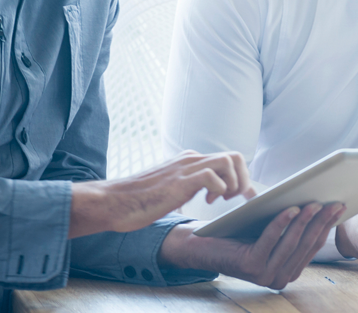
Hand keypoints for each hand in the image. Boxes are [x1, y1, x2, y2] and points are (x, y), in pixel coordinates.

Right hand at [69, 150, 254, 237]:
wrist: (114, 201)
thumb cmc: (140, 200)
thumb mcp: (173, 189)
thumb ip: (191, 186)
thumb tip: (209, 193)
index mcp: (190, 160)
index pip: (228, 159)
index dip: (242, 177)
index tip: (243, 197)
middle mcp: (191, 159)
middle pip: (235, 156)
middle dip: (243, 179)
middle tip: (235, 199)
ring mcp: (185, 168)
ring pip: (229, 161)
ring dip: (234, 183)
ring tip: (223, 199)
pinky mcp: (179, 181)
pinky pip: (213, 176)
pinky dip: (218, 189)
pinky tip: (206, 201)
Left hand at [159, 202, 344, 289]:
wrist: (204, 244)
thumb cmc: (241, 233)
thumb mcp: (272, 231)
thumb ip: (292, 226)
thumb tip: (320, 205)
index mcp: (289, 270)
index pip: (314, 246)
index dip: (327, 225)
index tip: (339, 206)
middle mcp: (280, 277)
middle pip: (305, 244)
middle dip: (321, 221)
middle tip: (333, 202)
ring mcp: (266, 274)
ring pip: (291, 242)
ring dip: (305, 221)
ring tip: (313, 202)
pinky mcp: (251, 266)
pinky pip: (271, 240)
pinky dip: (282, 223)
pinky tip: (290, 208)